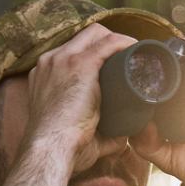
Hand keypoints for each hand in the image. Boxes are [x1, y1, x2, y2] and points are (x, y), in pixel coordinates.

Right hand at [20, 24, 135, 174]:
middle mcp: (51, 61)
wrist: (49, 151)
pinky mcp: (80, 65)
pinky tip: (139, 50)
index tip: (113, 67)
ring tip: (137, 55)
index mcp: (45, 76)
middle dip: (109, 42)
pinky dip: (126, 44)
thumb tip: (122, 139)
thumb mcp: (77, 135)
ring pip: (97, 34)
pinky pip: (108, 43)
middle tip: (130, 60)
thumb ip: (102, 136)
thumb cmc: (61, 151)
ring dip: (119, 41)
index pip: (72, 51)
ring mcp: (63, 60)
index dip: (95, 55)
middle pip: (85, 36)